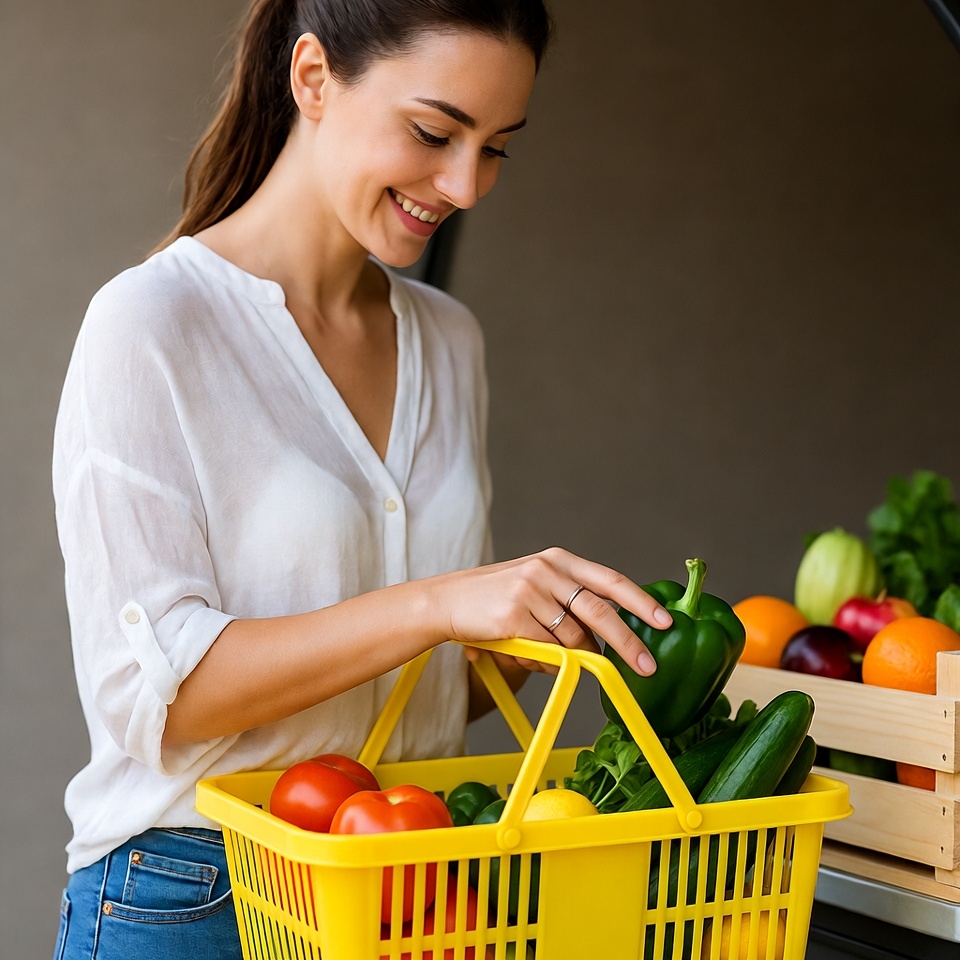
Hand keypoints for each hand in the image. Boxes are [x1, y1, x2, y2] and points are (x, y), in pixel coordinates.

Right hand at [430, 547, 670, 675]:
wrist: (448, 601)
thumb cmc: (496, 599)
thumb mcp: (537, 587)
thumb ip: (570, 604)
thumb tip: (605, 641)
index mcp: (559, 560)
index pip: (610, 580)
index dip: (640, 602)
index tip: (665, 621)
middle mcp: (548, 570)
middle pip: (600, 612)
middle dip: (628, 643)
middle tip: (647, 666)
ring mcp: (530, 591)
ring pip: (572, 639)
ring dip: (569, 658)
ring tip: (545, 655)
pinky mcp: (515, 616)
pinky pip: (546, 651)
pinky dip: (544, 661)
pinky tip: (525, 654)